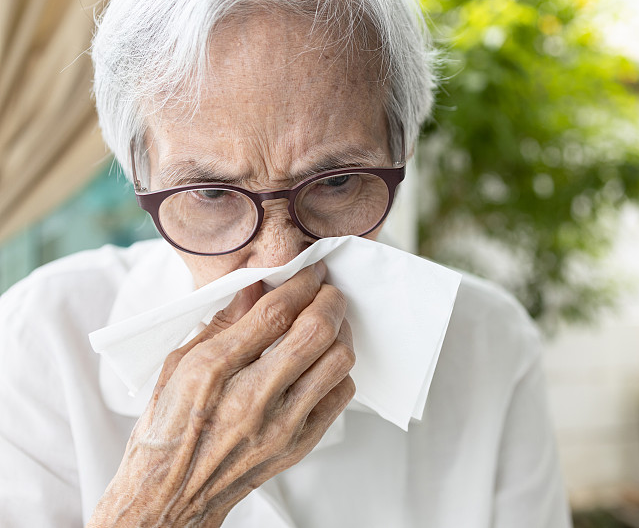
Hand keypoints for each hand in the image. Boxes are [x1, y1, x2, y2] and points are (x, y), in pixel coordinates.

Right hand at [88, 262, 354, 526]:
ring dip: (341, 332)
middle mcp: (251, 399)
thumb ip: (222, 323)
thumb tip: (256, 286)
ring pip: (337, 361)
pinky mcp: (298, 445)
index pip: (275, 313)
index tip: (311, 271)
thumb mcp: (177, 366)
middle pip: (316, 332)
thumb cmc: (168, 431)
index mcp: (212, 371)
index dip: (301, 283)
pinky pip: (340, 395)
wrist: (169, 497)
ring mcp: (280, 426)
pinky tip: (324, 361)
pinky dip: (339, 369)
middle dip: (330, 300)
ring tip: (329, 322)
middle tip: (328, 291)